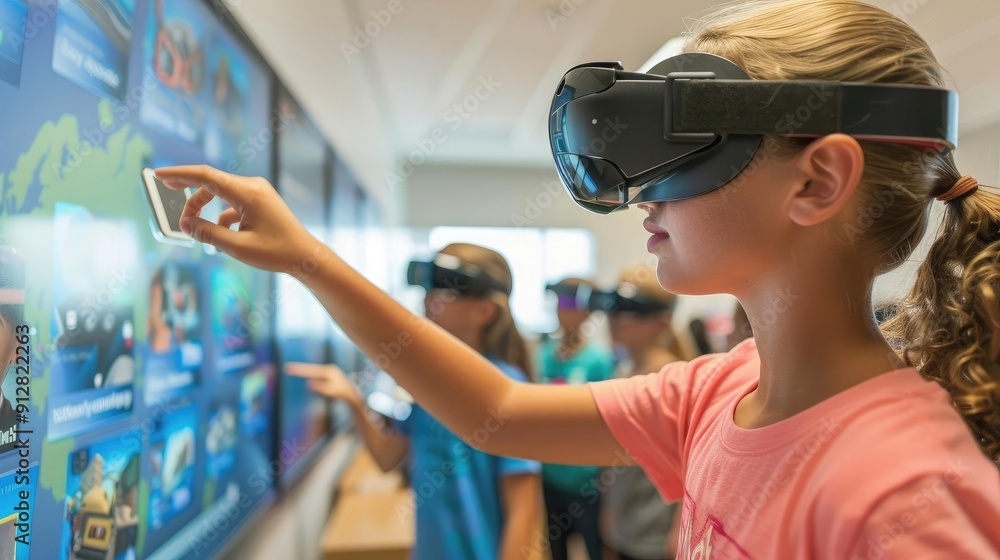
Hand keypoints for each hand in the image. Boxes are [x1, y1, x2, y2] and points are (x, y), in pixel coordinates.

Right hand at [154, 165, 329, 274]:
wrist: (305, 256)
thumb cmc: (276, 253)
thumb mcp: (238, 247)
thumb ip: (208, 233)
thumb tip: (185, 223)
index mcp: (248, 192)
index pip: (206, 176)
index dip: (180, 174)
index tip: (158, 174)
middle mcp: (253, 186)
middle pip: (211, 185)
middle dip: (191, 200)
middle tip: (175, 214)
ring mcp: (258, 192)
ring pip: (220, 195)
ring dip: (206, 210)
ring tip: (198, 232)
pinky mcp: (260, 201)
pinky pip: (232, 204)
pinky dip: (221, 217)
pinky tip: (222, 237)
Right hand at [285, 362, 361, 405]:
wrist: (351, 392)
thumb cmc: (340, 391)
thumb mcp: (329, 390)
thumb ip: (319, 386)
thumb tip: (309, 383)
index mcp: (327, 371)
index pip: (310, 370)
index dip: (299, 370)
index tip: (289, 368)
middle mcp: (327, 368)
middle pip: (310, 368)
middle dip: (299, 368)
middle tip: (287, 367)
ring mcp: (328, 371)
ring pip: (313, 371)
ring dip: (304, 371)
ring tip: (292, 369)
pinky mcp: (329, 374)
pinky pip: (316, 373)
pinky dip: (310, 374)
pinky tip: (304, 373)